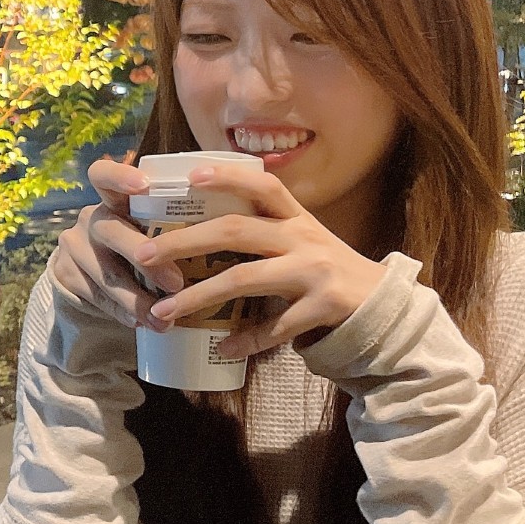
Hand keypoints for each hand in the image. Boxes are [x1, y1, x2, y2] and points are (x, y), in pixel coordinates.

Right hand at [49, 155, 164, 329]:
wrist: (87, 272)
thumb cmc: (137, 244)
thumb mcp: (146, 228)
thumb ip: (172, 226)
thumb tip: (229, 239)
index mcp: (113, 199)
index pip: (104, 174)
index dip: (120, 175)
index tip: (144, 184)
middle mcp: (91, 218)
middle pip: (111, 231)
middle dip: (146, 260)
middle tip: (177, 283)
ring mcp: (74, 246)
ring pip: (105, 274)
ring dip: (138, 300)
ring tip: (165, 320)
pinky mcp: (65, 274)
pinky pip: (96, 296)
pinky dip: (122, 312)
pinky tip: (142, 323)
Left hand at [134, 162, 388, 359]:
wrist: (383, 307)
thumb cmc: (326, 270)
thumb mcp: (300, 241)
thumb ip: (262, 233)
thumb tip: (196, 231)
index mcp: (296, 217)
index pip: (262, 185)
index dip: (228, 176)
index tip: (190, 175)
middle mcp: (304, 238)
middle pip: (236, 231)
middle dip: (184, 241)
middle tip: (141, 254)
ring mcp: (314, 272)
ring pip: (245, 279)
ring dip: (198, 297)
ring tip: (163, 312)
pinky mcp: (324, 307)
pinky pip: (275, 327)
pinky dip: (246, 340)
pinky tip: (222, 348)